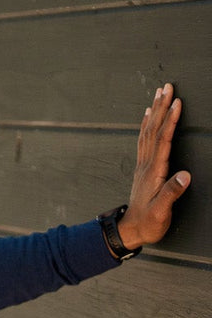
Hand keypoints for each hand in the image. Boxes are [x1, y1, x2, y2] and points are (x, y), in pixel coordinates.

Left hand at [118, 83, 190, 250]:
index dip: (170, 121)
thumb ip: (172, 193)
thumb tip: (185, 175)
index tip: (177, 103)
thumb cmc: (149, 222)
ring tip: (159, 93)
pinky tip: (148, 115)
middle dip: (161, 107)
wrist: (131, 230)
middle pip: (153, 130)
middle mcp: (146, 164)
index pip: (163, 140)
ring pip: (148, 132)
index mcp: (154, 171)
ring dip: (154, 111)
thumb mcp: (162, 211)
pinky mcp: (143, 168)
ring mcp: (143, 165)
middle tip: (167, 86)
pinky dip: (146, 124)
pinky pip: (144, 140)